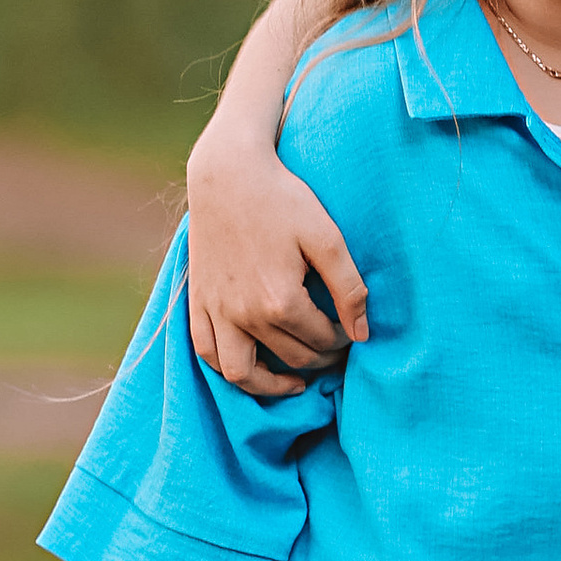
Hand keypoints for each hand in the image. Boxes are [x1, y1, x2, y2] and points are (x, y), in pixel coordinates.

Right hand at [185, 136, 369, 393]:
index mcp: (281, 300)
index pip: (322, 339)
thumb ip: (349, 288)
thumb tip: (362, 335)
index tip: (351, 330)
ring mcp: (216, 311)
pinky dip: (228, 369)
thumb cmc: (283, 200)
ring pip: (241, 373)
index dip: (344, 339)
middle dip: (321, 358)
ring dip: (271, 385)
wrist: (227, 174)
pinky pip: (207, 353)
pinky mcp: (197, 302)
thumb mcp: (327, 237)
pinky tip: (251, 366)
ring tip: (295, 380)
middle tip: (334, 348)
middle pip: (292, 356)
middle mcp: (244, 314)